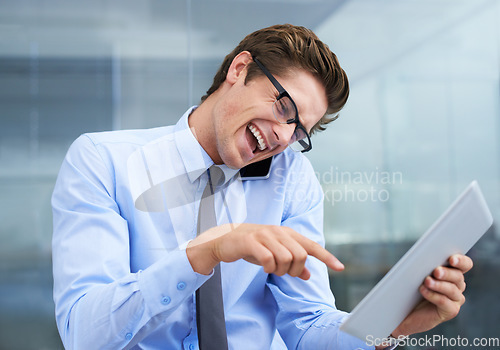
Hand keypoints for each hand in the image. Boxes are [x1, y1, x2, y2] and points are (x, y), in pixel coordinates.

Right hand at [186, 223, 343, 278]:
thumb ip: (292, 263)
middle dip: (294, 270)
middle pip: (300, 256)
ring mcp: (265, 235)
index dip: (327, 257)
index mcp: (287, 233)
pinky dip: (269, 268)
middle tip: (283, 272)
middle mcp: (279, 232)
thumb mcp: (274, 254)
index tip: (340, 267)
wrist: (225, 240)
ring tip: (271, 269)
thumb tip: (308, 274)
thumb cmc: (252, 246)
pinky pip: (269, 260)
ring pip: (286, 259)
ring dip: (280, 270)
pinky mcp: (252, 242)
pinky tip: (264, 267)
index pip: (311, 246)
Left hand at [391, 254, 472, 337]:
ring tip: (427, 281)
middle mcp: (458, 285)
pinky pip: (445, 302)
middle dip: (447, 273)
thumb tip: (423, 258)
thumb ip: (424, 265)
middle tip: (436, 271)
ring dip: (439, 285)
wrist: (408, 310)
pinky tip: (423, 291)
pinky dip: (433, 296)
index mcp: (453, 272)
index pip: (465, 264)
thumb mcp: (417, 273)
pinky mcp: (451, 311)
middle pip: (458, 276)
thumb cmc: (412, 287)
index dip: (461, 261)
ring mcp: (456, 299)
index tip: (451, 259)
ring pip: (452, 289)